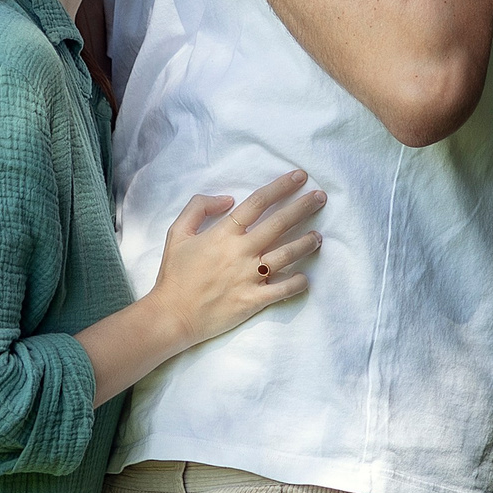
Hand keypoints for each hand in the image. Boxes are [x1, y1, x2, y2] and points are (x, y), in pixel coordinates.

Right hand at [148, 170, 325, 349]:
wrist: (172, 315)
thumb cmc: (174, 274)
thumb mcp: (177, 232)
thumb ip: (199, 207)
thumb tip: (228, 199)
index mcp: (224, 234)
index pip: (258, 202)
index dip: (281, 187)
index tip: (300, 176)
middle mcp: (241, 252)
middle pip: (279, 223)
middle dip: (303, 207)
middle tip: (321, 197)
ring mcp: (249, 277)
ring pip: (287, 255)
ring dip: (306, 243)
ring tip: (319, 236)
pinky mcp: (253, 300)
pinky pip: (283, 290)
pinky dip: (298, 283)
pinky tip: (306, 277)